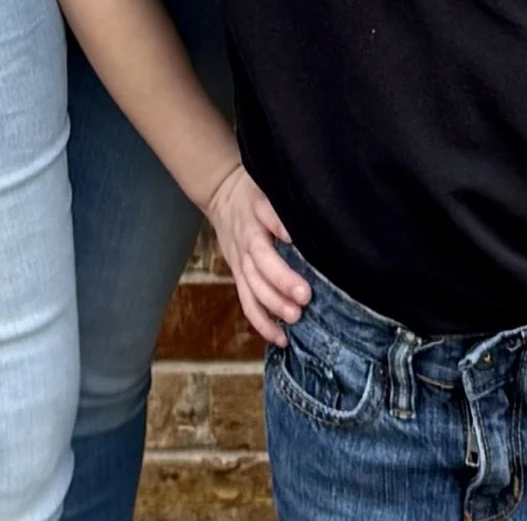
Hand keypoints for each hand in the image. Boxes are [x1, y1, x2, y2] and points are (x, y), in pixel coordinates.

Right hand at [206, 163, 305, 346]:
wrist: (221, 194)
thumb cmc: (251, 192)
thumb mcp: (264, 188)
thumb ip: (277, 209)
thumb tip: (292, 232)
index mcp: (253, 221)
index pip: (265, 235)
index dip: (279, 244)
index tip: (296, 250)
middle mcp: (245, 246)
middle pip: (259, 269)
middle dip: (281, 285)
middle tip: (305, 298)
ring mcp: (240, 264)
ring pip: (252, 290)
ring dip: (272, 309)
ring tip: (294, 319)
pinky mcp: (239, 276)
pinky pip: (248, 303)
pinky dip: (262, 323)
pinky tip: (280, 338)